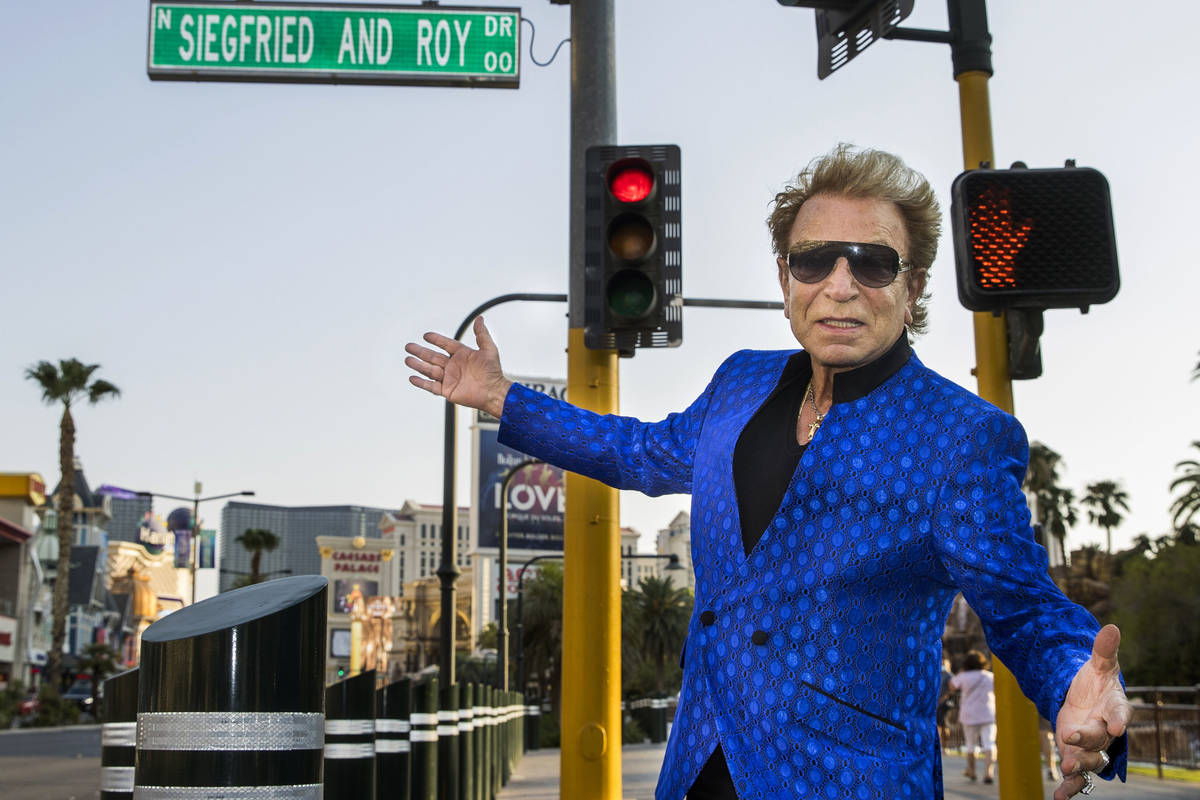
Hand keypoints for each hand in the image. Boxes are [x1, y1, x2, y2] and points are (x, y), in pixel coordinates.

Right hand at [405, 316, 512, 417]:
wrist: (494, 392)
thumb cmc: (493, 372)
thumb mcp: (489, 349)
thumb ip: (482, 334)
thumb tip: (479, 318)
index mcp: (462, 355)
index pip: (446, 345)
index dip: (436, 340)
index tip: (426, 335)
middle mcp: (454, 366)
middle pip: (433, 357)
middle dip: (420, 352)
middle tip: (409, 346)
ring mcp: (449, 378)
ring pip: (429, 370)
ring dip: (418, 365)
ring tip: (407, 359)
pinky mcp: (447, 390)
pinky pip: (431, 386)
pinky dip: (421, 382)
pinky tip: (412, 377)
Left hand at [1053, 624, 1131, 799]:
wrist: (1086, 699)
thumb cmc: (1095, 682)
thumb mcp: (1097, 665)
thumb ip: (1103, 650)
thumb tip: (1112, 626)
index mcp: (1115, 706)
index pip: (1121, 711)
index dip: (1119, 718)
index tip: (1116, 723)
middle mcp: (1106, 729)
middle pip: (1101, 738)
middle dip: (1087, 740)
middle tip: (1071, 738)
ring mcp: (1092, 745)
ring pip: (1091, 760)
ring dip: (1080, 766)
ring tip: (1065, 768)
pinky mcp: (1077, 754)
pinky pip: (1078, 776)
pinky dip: (1071, 788)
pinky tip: (1059, 797)